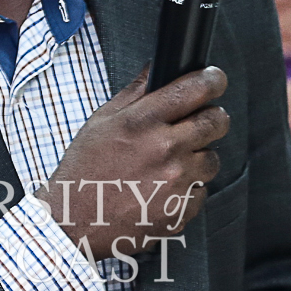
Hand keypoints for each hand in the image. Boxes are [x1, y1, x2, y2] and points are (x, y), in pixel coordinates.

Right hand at [35, 69, 228, 260]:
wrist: (73, 222)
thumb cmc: (84, 170)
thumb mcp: (101, 123)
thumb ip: (134, 93)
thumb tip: (155, 68)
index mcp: (143, 122)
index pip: (197, 89)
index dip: (213, 79)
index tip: (214, 80)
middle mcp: (164, 149)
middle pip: (217, 122)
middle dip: (212, 118)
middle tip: (199, 123)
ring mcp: (176, 183)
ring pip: (212, 159)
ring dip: (197, 158)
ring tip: (168, 166)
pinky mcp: (181, 211)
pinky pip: (201, 192)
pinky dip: (187, 191)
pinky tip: (161, 191)